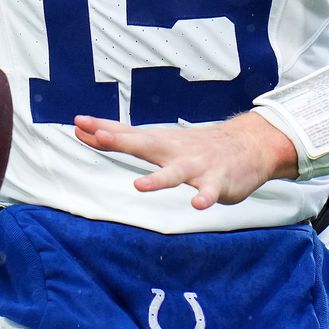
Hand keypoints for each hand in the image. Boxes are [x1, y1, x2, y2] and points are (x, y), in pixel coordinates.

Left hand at [73, 111, 298, 209]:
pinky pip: (209, 192)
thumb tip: (87, 131)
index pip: (127, 134)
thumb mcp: (160, 141)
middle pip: (145, 145)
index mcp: (160, 143)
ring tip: (140, 186)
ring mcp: (197, 166)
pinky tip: (197, 205)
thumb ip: (126, 140)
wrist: (250, 145)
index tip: (78, 122)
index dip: (102, 129)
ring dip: (158, 179)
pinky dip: (204, 199)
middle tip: (100, 135)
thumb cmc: (196, 146)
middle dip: (122, 141)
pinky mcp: (218, 182)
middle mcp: (175, 152)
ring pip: (175, 173)